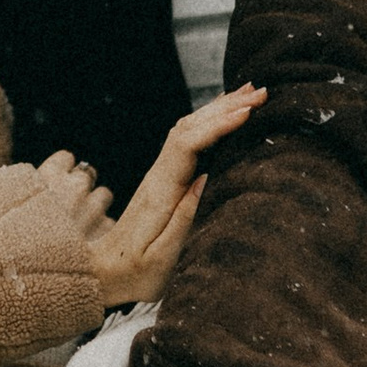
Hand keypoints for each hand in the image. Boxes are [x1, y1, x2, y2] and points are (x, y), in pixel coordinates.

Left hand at [38, 84, 265, 312]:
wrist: (105, 272)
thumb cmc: (136, 271)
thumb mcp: (163, 256)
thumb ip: (184, 218)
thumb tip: (206, 179)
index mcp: (161, 190)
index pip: (188, 144)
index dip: (217, 125)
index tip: (247, 113)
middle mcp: (159, 174)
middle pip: (189, 127)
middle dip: (225, 106)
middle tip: (261, 94)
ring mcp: (161, 173)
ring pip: (188, 128)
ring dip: (218, 109)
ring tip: (251, 94)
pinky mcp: (166, 179)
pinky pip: (189, 140)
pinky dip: (211, 122)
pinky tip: (226, 115)